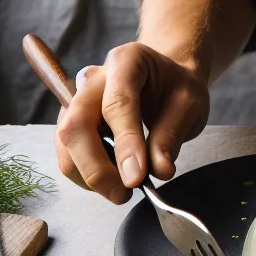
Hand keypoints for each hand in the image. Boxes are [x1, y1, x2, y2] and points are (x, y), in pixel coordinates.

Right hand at [54, 41, 210, 204]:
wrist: (164, 80)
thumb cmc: (176, 88)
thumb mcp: (189, 105)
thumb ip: (171, 135)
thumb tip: (158, 170)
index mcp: (126, 61)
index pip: (117, 104)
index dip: (125, 144)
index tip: (136, 178)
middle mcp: (92, 79)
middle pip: (76, 125)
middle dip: (96, 168)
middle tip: (124, 194)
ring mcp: (76, 101)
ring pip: (65, 143)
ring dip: (88, 175)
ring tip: (123, 189)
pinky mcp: (70, 122)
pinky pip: (67, 153)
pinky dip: (86, 173)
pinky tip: (113, 177)